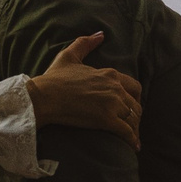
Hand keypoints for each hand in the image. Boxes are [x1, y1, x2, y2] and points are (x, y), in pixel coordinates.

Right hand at [27, 33, 142, 147]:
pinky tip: (134, 147)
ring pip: (134, 118)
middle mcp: (115, 88)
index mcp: (110, 74)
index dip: (135, 98)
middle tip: (132, 124)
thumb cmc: (54, 78)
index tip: (131, 107)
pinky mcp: (106, 120)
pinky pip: (127, 132)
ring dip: (135, 129)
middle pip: (136, 104)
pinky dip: (132, 140)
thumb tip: (100, 34)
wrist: (44, 97)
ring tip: (133, 138)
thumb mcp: (69, 55)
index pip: (134, 87)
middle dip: (136, 115)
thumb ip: (85, 43)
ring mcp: (112, 104)